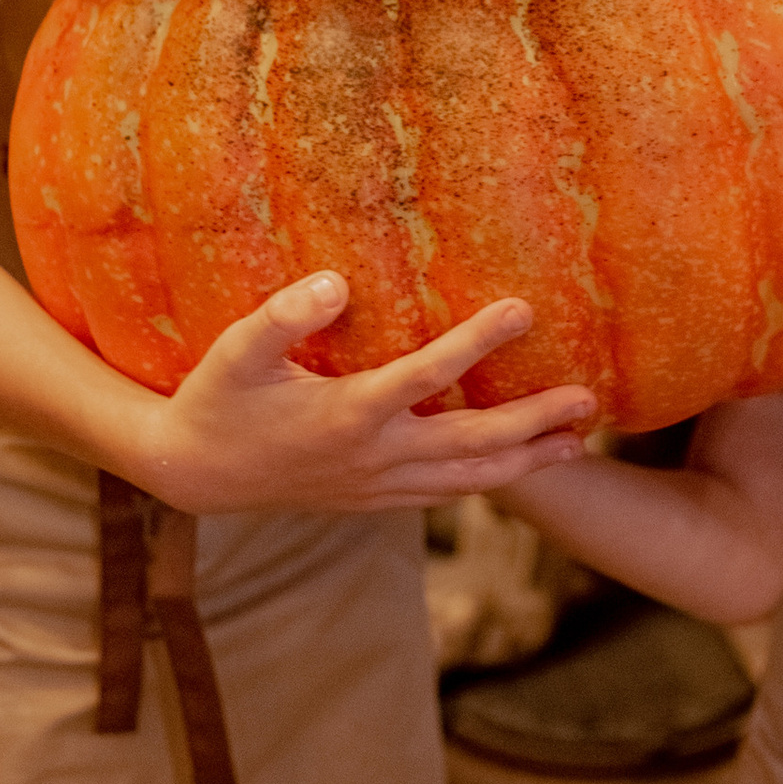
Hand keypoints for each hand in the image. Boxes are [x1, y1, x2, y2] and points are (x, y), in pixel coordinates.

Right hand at [145, 277, 596, 515]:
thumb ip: (284, 316)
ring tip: (578, 442)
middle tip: (588, 400)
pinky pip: (444, 494)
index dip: (477, 341)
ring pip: (467, 480)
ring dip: (526, 462)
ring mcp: (377, 485)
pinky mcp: (374, 500)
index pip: (427, 375)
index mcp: (347, 415)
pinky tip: (517, 467)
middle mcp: (374, 457)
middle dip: (534, 422)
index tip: (524, 308)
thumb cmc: (216, 399)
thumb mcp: (236, 350)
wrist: (194, 475)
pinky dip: (487, 481)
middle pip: (471, 444)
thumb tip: (337, 282)